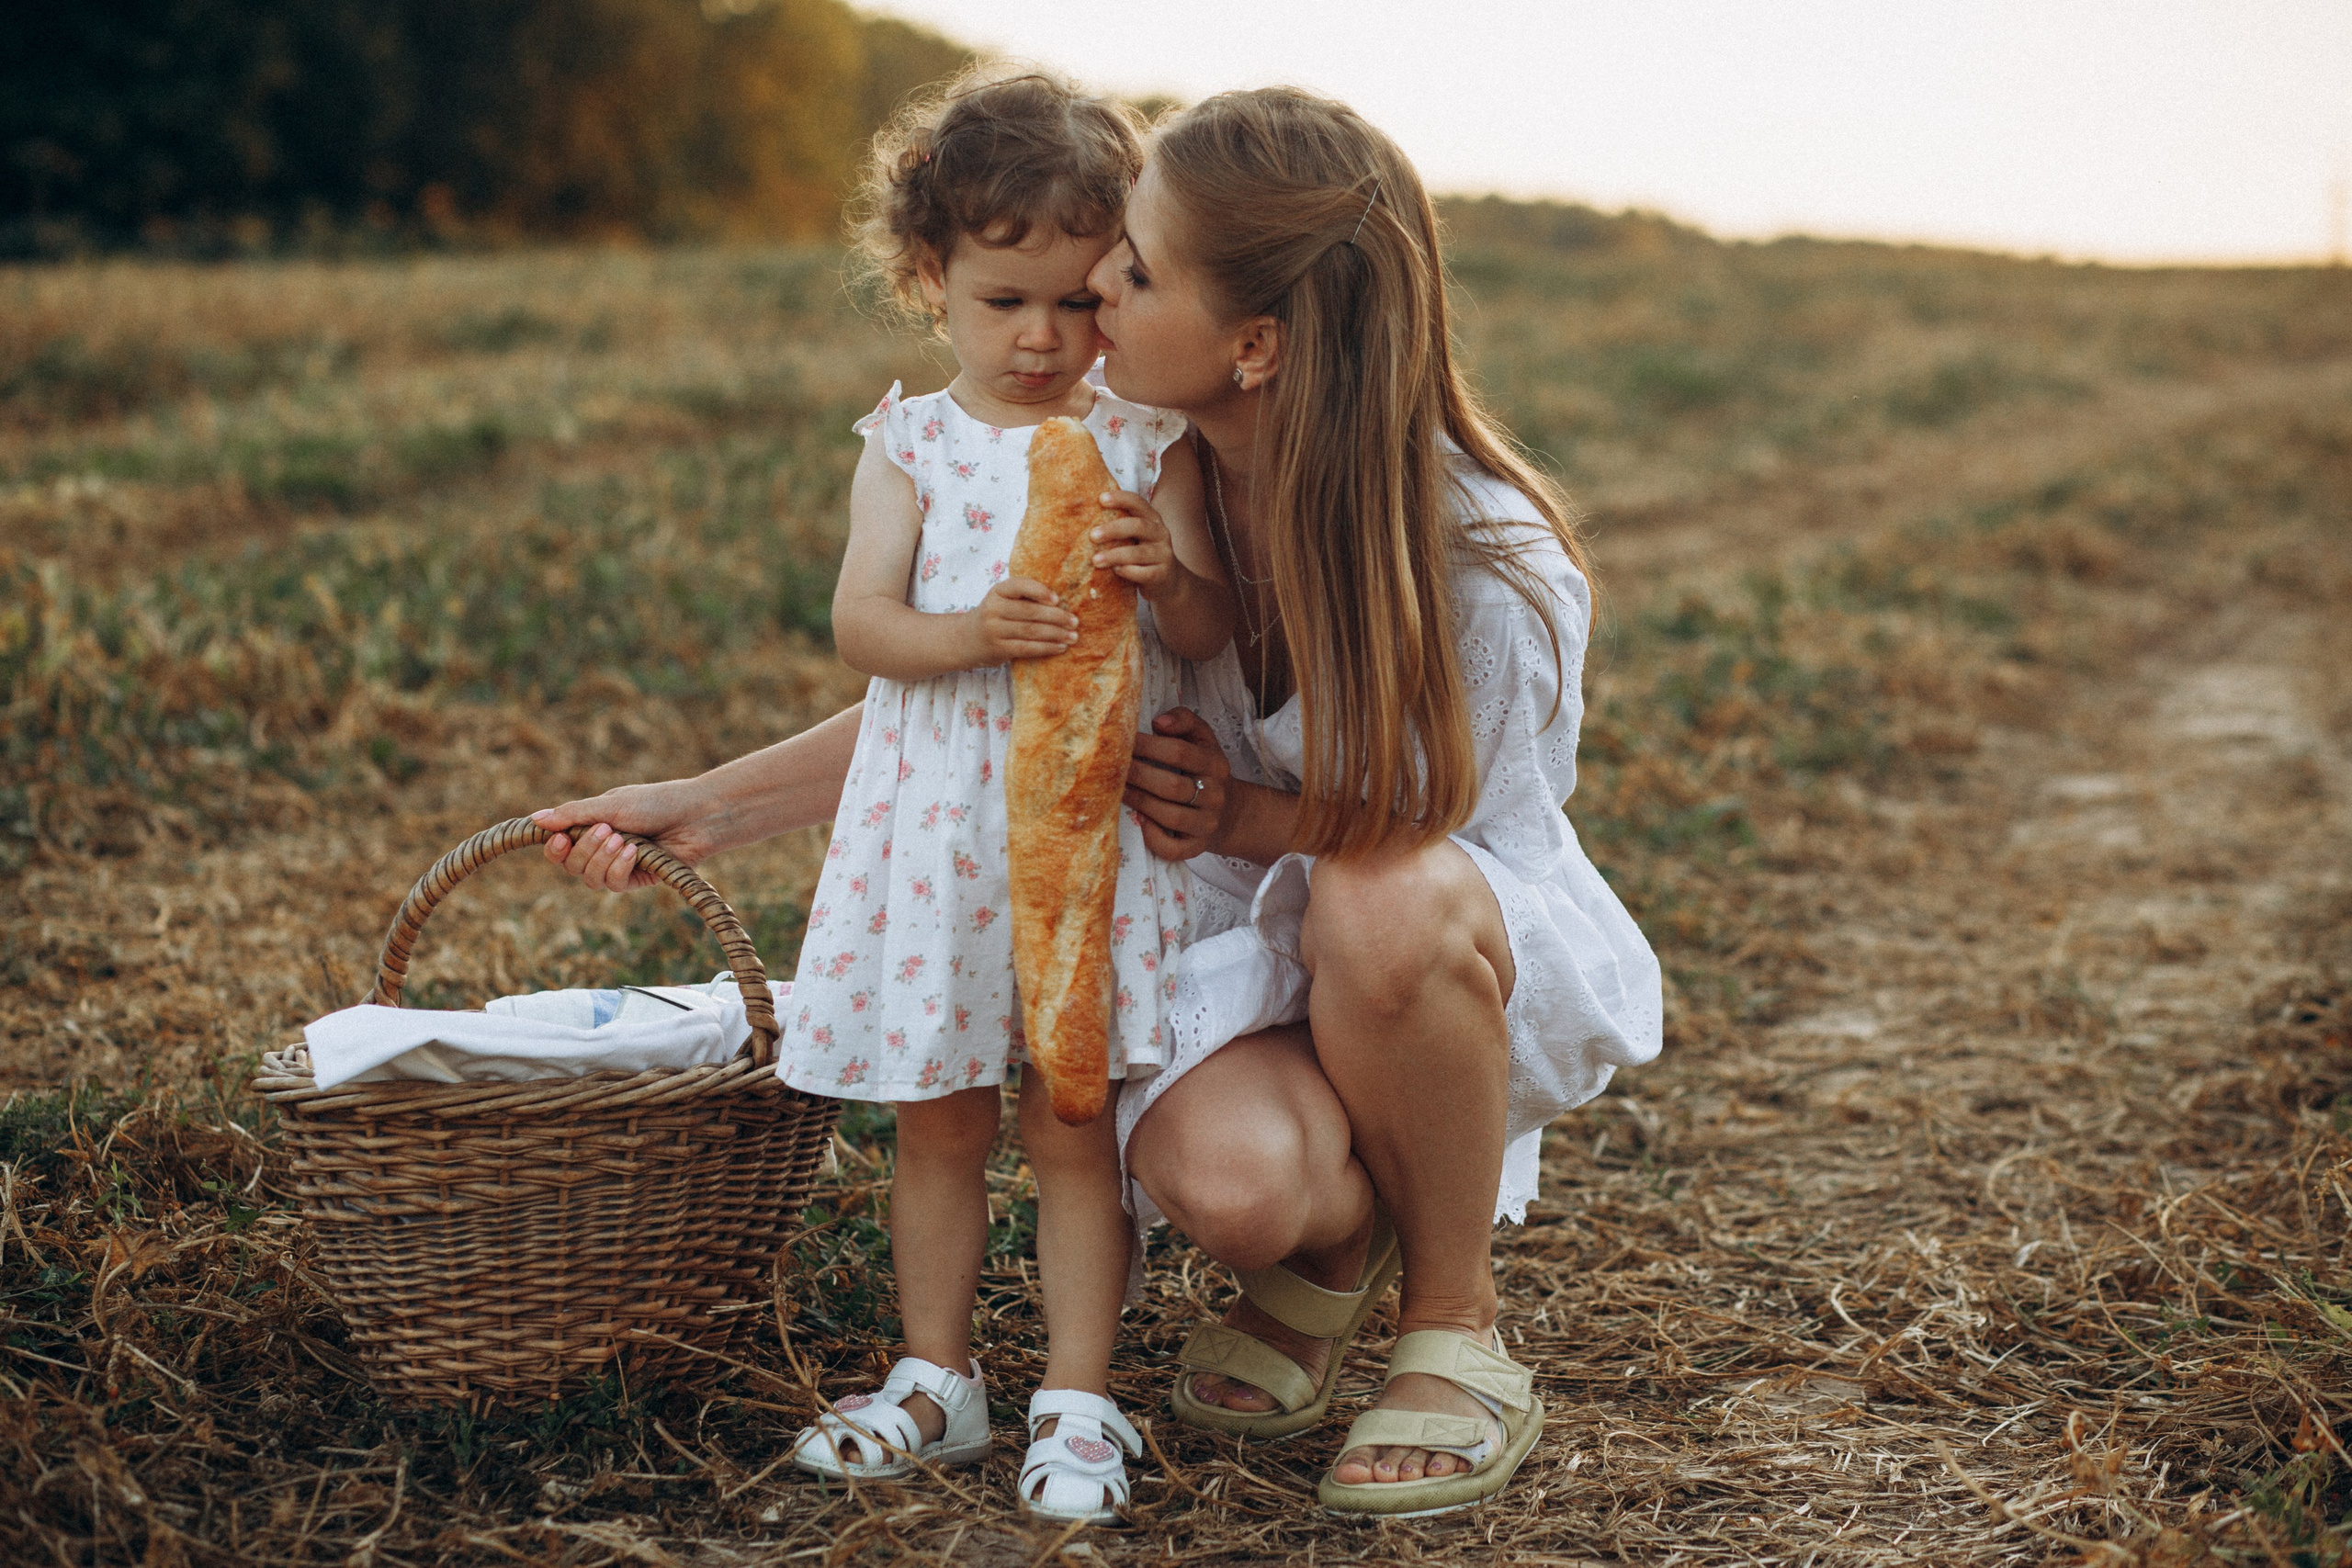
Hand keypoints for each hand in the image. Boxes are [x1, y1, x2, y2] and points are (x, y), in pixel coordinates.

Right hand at [533, 779, 711, 891]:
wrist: (696, 815)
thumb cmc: (656, 803)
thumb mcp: (611, 804)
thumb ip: (574, 814)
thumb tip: (535, 819)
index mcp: (591, 827)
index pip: (560, 848)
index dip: (554, 849)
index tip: (560, 840)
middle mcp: (601, 849)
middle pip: (571, 866)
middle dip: (585, 850)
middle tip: (607, 829)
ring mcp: (618, 866)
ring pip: (590, 879)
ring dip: (602, 859)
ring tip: (623, 840)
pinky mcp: (636, 879)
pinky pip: (613, 884)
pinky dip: (619, 868)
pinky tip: (634, 853)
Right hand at [969, 576, 1079, 663]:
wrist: (966, 640)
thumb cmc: (995, 617)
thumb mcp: (1003, 600)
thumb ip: (1025, 598)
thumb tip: (1062, 602)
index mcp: (997, 591)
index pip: (1019, 586)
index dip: (1039, 591)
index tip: (1057, 599)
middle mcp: (993, 609)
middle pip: (1030, 612)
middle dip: (1056, 617)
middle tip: (1075, 621)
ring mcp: (994, 630)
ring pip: (1031, 631)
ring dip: (1056, 634)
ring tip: (1073, 636)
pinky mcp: (998, 649)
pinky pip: (1027, 648)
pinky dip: (1046, 648)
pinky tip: (1060, 647)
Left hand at [1091, 489, 1178, 599]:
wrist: (1167, 581)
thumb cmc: (1142, 555)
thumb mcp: (1135, 537)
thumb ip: (1119, 528)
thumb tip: (1082, 517)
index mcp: (1152, 519)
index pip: (1138, 503)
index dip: (1121, 498)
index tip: (1101, 499)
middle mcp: (1160, 534)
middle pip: (1138, 526)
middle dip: (1113, 529)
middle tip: (1092, 535)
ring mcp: (1163, 555)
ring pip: (1139, 553)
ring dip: (1115, 555)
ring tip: (1095, 560)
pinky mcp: (1162, 575)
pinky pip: (1144, 573)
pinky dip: (1128, 572)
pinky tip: (1115, 571)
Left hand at [1123, 707, 1231, 859]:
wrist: (1230, 813)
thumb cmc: (1204, 770)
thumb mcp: (1203, 740)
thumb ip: (1184, 721)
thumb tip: (1159, 721)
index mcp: (1215, 764)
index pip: (1180, 753)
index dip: (1149, 746)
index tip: (1125, 741)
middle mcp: (1215, 794)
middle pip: (1173, 786)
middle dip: (1138, 775)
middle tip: (1113, 768)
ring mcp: (1207, 823)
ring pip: (1170, 816)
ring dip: (1140, 802)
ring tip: (1119, 791)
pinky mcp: (1198, 847)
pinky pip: (1173, 848)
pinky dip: (1153, 838)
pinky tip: (1139, 821)